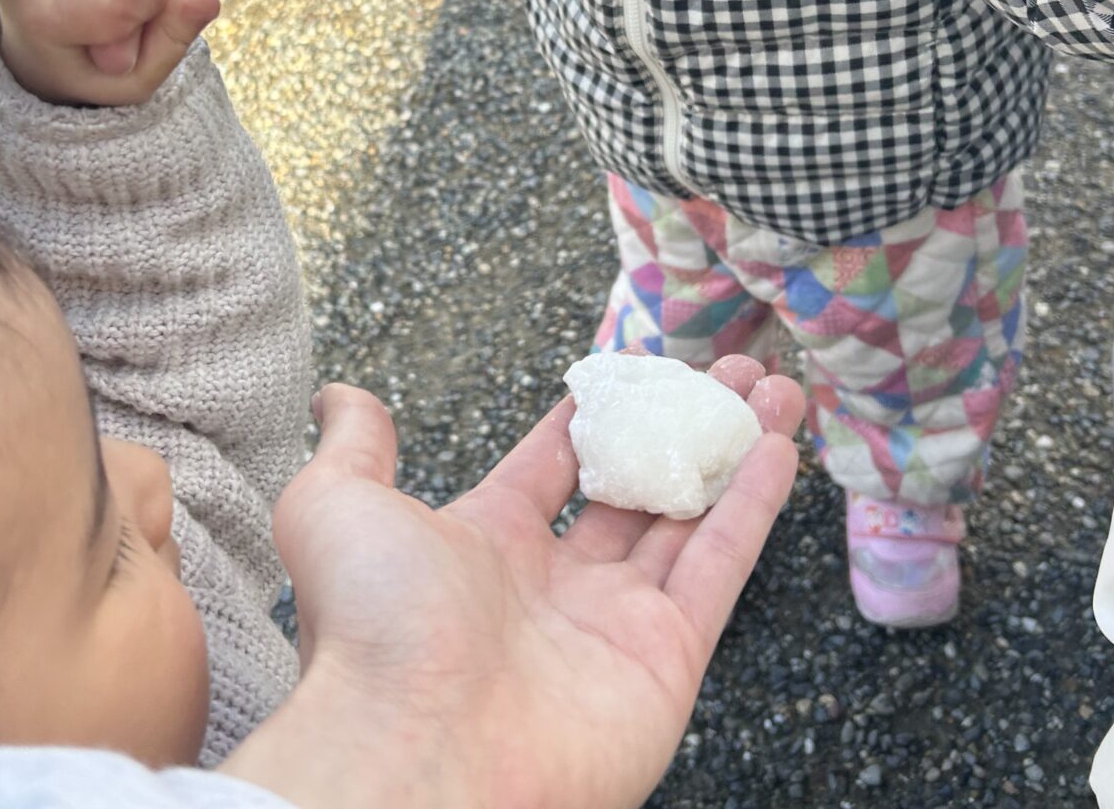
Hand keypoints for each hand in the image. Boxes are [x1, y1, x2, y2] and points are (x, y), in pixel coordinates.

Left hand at [224, 357, 804, 808]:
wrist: (414, 749)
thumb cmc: (369, 630)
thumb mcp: (335, 507)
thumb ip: (354, 446)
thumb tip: (341, 396)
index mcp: (483, 546)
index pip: (554, 463)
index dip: (595, 413)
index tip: (636, 365)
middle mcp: (553, 588)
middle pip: (636, 489)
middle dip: (683, 426)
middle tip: (729, 371)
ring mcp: (614, 627)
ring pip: (690, 520)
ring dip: (734, 449)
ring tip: (776, 388)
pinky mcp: (666, 663)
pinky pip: (719, 570)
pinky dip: (753, 507)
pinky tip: (779, 446)